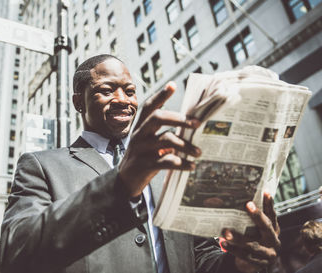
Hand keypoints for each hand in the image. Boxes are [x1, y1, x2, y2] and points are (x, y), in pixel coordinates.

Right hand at [118, 82, 200, 196]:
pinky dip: (182, 163)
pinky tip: (190, 166)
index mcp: (140, 127)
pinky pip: (168, 161)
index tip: (173, 85)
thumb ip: (163, 133)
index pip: (149, 106)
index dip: (160, 95)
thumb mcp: (148, 143)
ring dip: (186, 146)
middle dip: (179, 119)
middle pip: (158, 117)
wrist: (125, 181)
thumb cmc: (143, 158)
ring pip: (167, 140)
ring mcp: (141, 149)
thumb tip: (190, 125)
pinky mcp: (145, 164)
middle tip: (197, 124)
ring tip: (198, 153)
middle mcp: (139, 135)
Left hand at [221, 192, 280, 272]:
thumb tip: (218, 200)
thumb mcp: (252, 228)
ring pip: (254, 244)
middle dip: (258, 216)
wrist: (254, 262)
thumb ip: (243, 217)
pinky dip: (234, 249)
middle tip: (248, 204)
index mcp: (273, 229)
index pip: (272, 214)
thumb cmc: (252, 239)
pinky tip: (224, 243)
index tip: (265, 192)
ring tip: (226, 232)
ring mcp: (268, 253)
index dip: (269, 204)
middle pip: (267, 227)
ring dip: (239, 238)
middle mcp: (273, 240)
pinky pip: (245, 255)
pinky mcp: (260, 263)